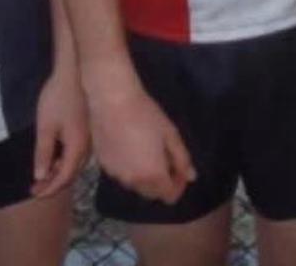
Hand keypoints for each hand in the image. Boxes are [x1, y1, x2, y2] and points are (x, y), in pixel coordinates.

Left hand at [31, 65, 89, 197]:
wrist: (74, 73)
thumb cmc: (58, 98)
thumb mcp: (45, 127)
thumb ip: (43, 153)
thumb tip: (40, 176)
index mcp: (77, 149)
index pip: (64, 178)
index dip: (49, 188)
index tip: (34, 193)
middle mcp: (87, 148)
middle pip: (71, 174)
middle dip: (53, 183)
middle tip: (35, 188)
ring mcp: (89, 139)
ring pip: (74, 164)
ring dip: (59, 172)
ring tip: (42, 175)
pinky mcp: (87, 130)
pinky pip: (76, 154)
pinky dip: (64, 161)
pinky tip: (55, 157)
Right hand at [88, 84, 194, 203]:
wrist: (112, 99)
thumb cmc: (145, 114)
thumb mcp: (170, 133)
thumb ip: (182, 158)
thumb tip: (191, 177)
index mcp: (153, 175)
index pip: (170, 196)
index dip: (178, 185)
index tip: (179, 169)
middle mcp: (134, 181)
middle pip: (152, 194)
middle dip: (161, 182)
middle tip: (164, 159)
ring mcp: (116, 174)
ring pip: (135, 184)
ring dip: (143, 176)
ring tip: (144, 152)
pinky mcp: (103, 164)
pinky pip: (120, 174)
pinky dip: (127, 168)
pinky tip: (127, 148)